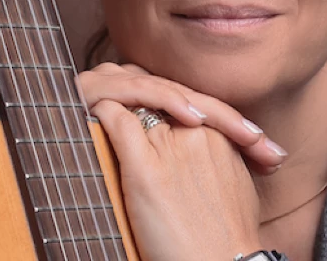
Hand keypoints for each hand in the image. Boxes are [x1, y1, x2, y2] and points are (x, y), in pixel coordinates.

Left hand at [76, 63, 286, 259]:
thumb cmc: (229, 236)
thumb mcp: (235, 184)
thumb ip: (216, 159)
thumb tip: (192, 155)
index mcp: (218, 135)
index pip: (180, 99)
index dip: (159, 99)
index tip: (140, 106)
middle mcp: (195, 133)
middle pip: (157, 93)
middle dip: (135, 90)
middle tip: (114, 95)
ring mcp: (170, 149)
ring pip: (135, 100)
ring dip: (115, 94)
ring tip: (98, 97)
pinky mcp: (145, 171)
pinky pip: (118, 122)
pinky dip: (102, 111)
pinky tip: (91, 109)